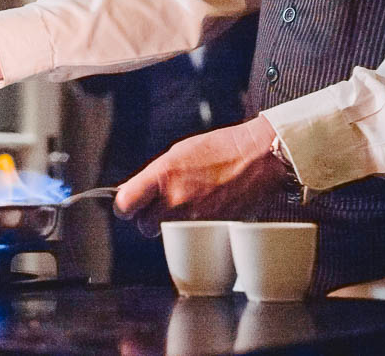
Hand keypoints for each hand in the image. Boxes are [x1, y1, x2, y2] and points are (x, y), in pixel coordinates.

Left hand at [115, 116, 286, 236]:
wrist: (260, 157)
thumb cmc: (222, 148)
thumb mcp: (179, 152)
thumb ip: (156, 174)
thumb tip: (135, 191)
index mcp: (163, 174)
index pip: (125, 203)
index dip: (125, 206)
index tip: (128, 205)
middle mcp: (175, 198)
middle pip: (144, 224)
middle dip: (149, 217)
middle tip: (162, 205)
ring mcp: (194, 217)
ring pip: (166, 233)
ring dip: (169, 225)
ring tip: (185, 207)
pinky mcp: (212, 229)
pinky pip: (190, 236)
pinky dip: (192, 230)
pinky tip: (202, 213)